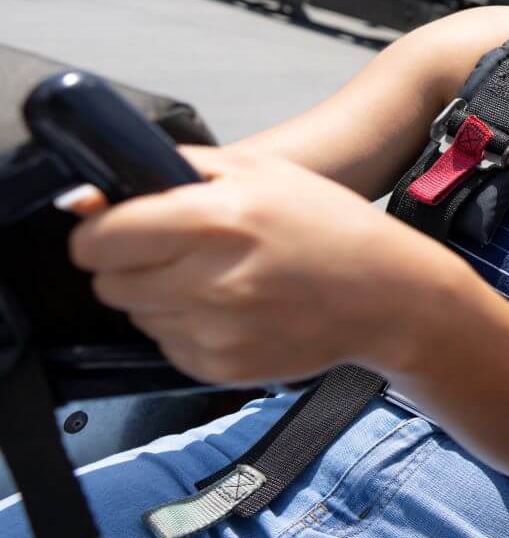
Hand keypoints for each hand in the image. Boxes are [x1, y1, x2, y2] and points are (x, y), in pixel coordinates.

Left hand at [67, 146, 439, 384]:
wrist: (388, 296)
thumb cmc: (328, 227)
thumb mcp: (262, 172)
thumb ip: (172, 170)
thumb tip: (90, 198)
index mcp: (214, 219)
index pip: (98, 240)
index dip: (101, 234)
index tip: (118, 231)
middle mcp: (208, 279)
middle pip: (109, 283)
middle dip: (132, 266)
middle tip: (180, 254)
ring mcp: (214, 330)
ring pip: (138, 316)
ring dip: (162, 297)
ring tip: (220, 280)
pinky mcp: (221, 367)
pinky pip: (169, 346)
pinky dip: (191, 328)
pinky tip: (236, 310)